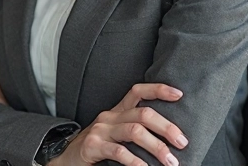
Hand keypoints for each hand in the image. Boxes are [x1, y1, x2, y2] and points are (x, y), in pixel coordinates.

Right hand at [50, 83, 187, 165]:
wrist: (65, 160)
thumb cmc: (98, 148)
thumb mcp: (115, 134)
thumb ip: (135, 130)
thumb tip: (169, 138)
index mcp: (117, 111)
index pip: (138, 91)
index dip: (158, 90)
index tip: (179, 95)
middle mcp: (109, 117)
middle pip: (143, 113)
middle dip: (166, 127)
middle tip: (182, 142)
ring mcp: (100, 131)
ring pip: (134, 131)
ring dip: (156, 146)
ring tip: (171, 161)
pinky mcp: (92, 147)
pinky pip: (118, 152)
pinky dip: (136, 162)